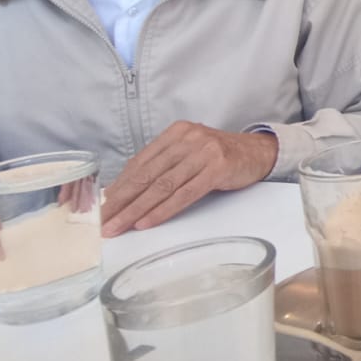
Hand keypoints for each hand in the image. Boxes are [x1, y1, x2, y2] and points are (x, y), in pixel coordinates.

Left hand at [101, 122, 276, 236]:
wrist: (259, 152)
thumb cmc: (220, 157)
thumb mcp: (190, 154)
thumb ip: (164, 166)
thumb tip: (127, 192)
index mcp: (175, 133)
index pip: (140, 163)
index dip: (118, 187)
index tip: (100, 207)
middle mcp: (187, 139)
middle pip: (147, 175)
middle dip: (121, 201)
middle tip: (102, 221)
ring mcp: (203, 152)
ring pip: (162, 186)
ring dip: (136, 210)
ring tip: (119, 227)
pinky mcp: (217, 168)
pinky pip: (184, 194)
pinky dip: (163, 210)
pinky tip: (147, 222)